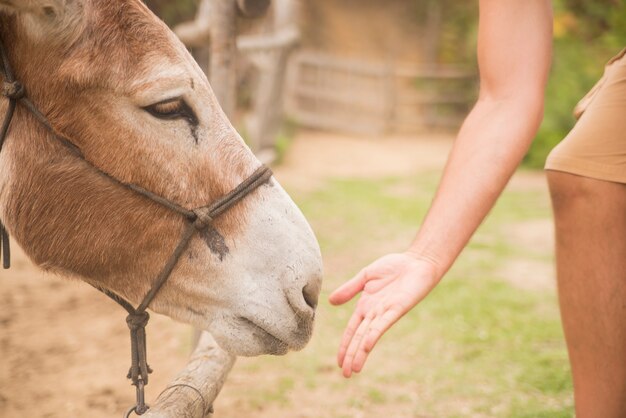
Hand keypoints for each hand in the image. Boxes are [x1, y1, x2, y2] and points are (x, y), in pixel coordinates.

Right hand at [329, 253, 440, 376]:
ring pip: (369, 336)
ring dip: (361, 353)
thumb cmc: (394, 267)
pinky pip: (383, 324)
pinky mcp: (397, 309)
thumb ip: (350, 289)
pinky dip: (374, 335)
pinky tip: (367, 346)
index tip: (339, 362)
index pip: (352, 330)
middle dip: (351, 355)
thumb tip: (330, 301)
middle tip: (346, 375)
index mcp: (366, 306)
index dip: (344, 345)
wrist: (416, 261)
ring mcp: (385, 312)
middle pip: (359, 338)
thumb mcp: (366, 276)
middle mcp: (375, 313)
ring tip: (355, 369)